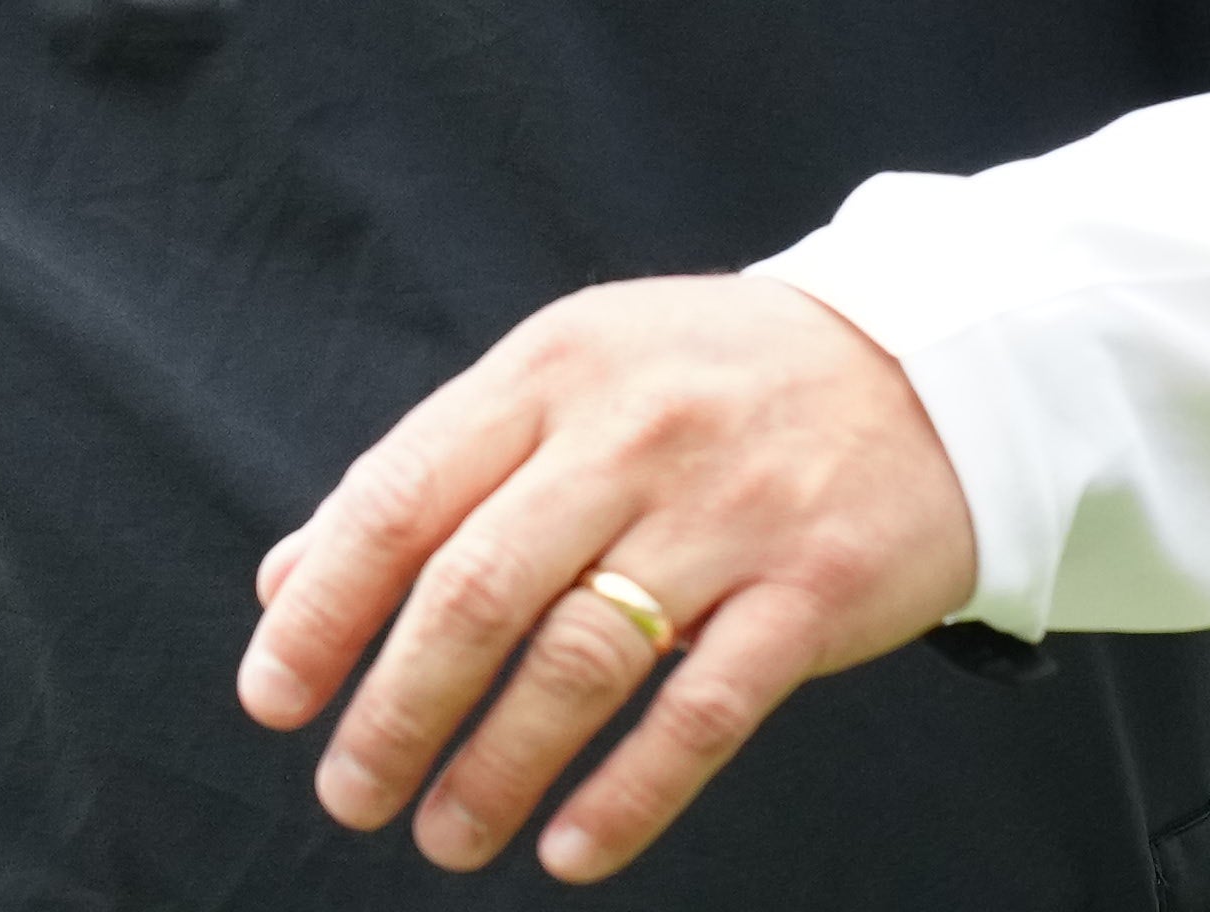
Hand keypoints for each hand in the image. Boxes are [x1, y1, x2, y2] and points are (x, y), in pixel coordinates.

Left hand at [232, 275, 980, 882]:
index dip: (326, 605)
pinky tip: (568, 848)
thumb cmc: (714, 381)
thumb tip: (285, 580)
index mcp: (551, 370)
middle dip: (396, 707)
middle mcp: (631, 433)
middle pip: (477, 587)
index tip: (272, 697)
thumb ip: (433, 471)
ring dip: (495, 766)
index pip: (403, 492)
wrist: (937, 361)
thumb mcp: (567, 379)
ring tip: (443, 837)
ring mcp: (726, 512)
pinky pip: (704, 711)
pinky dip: (628, 793)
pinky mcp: (812, 589)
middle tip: (349, 793)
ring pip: (580, 660)